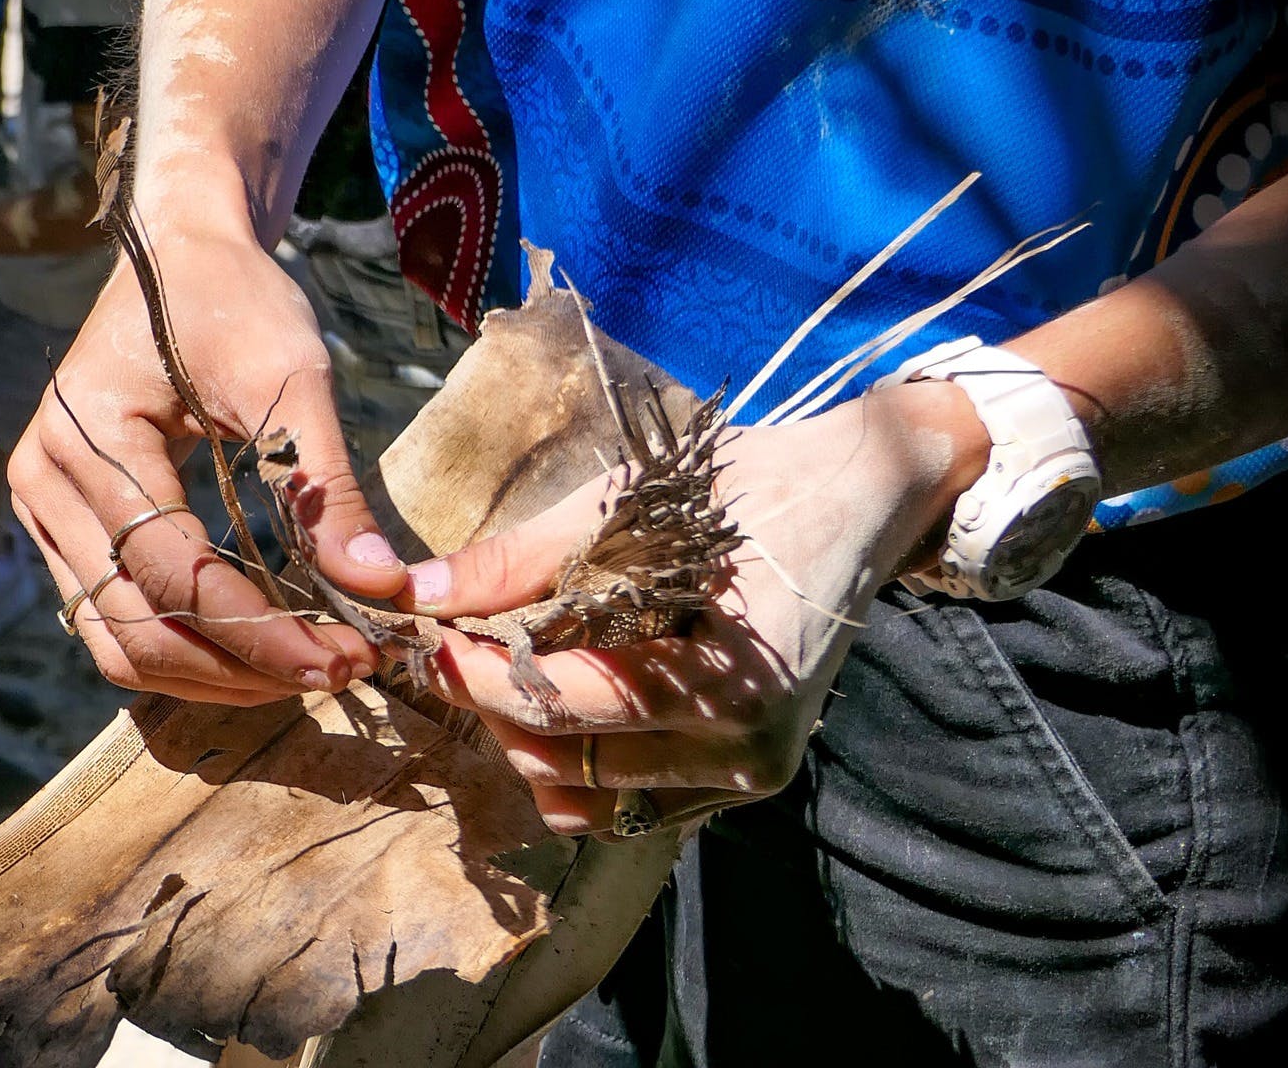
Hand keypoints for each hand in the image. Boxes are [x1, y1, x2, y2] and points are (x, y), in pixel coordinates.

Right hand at [8, 228, 408, 705]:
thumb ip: (325, 487)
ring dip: (213, 675)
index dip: (262, 633)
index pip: (175, 574)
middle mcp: (44, 483)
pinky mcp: (67, 527)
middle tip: (338, 671)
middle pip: (137, 628)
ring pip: (118, 643)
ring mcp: (45, 511)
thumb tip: (379, 587)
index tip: (346, 657)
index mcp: (88, 436)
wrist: (179, 254)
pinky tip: (261, 648)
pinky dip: (188, 649)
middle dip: (243, 668)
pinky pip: (117, 619)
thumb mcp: (292, 375)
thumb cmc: (233, 299)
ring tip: (306, 670)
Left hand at [397, 384, 985, 835]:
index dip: (477, 678)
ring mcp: (751, 776)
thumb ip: (520, 560)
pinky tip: (571, 692)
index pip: (562, 706)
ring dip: (534, 746)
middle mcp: (743, 753)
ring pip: (592, 804)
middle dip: (495, 712)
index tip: (428, 639)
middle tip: (458, 650)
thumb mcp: (632, 505)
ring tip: (513, 672)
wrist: (868, 493)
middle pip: (565, 770)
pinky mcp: (749, 778)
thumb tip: (418, 592)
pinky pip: (634, 802)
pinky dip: (585, 759)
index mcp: (724, 684)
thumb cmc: (756, 483)